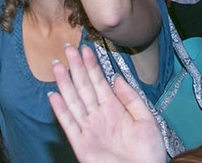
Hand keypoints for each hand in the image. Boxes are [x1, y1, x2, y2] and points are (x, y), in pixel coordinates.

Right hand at [48, 45, 167, 162]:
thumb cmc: (147, 153)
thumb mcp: (146, 119)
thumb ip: (131, 98)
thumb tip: (117, 77)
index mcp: (114, 109)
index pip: (99, 82)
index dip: (92, 66)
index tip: (86, 49)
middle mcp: (99, 116)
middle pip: (84, 87)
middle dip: (76, 67)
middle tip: (68, 48)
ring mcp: (89, 129)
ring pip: (73, 101)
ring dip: (65, 83)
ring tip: (58, 65)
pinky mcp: (82, 144)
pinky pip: (69, 124)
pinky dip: (60, 110)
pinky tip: (53, 96)